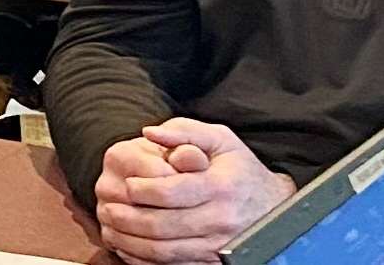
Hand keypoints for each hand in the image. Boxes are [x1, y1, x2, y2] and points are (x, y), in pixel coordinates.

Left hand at [97, 119, 294, 264]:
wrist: (274, 206)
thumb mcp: (219, 139)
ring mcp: (218, 246)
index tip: (128, 184)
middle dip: (129, 217)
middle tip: (109, 209)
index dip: (142, 189)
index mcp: (220, 186)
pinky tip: (131, 246)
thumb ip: (184, 131)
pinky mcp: (214, 262)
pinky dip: (147, 259)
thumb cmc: (240, 169)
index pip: (170, 191)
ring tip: (113, 227)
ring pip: (165, 250)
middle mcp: (221, 220)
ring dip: (132, 241)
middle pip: (163, 225)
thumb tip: (149, 132)